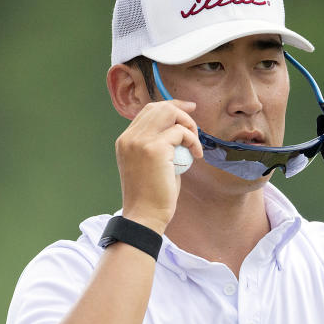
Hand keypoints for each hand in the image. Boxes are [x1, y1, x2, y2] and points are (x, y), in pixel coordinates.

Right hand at [116, 100, 201, 232]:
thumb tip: (179, 132)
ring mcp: (140, 142)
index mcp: (125, 141)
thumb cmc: (152, 197)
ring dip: (189, 125)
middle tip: (196, 128)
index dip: (171, 106)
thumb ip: (159, 146)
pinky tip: (197, 155)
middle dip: (182, 111)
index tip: (189, 109)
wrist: (144, 216)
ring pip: (170, 113)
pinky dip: (193, 141)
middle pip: (159, 107)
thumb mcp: (151, 166)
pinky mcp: (154, 149)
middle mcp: (129, 138)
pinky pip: (181, 133)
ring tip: (195, 145)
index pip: (148, 111)